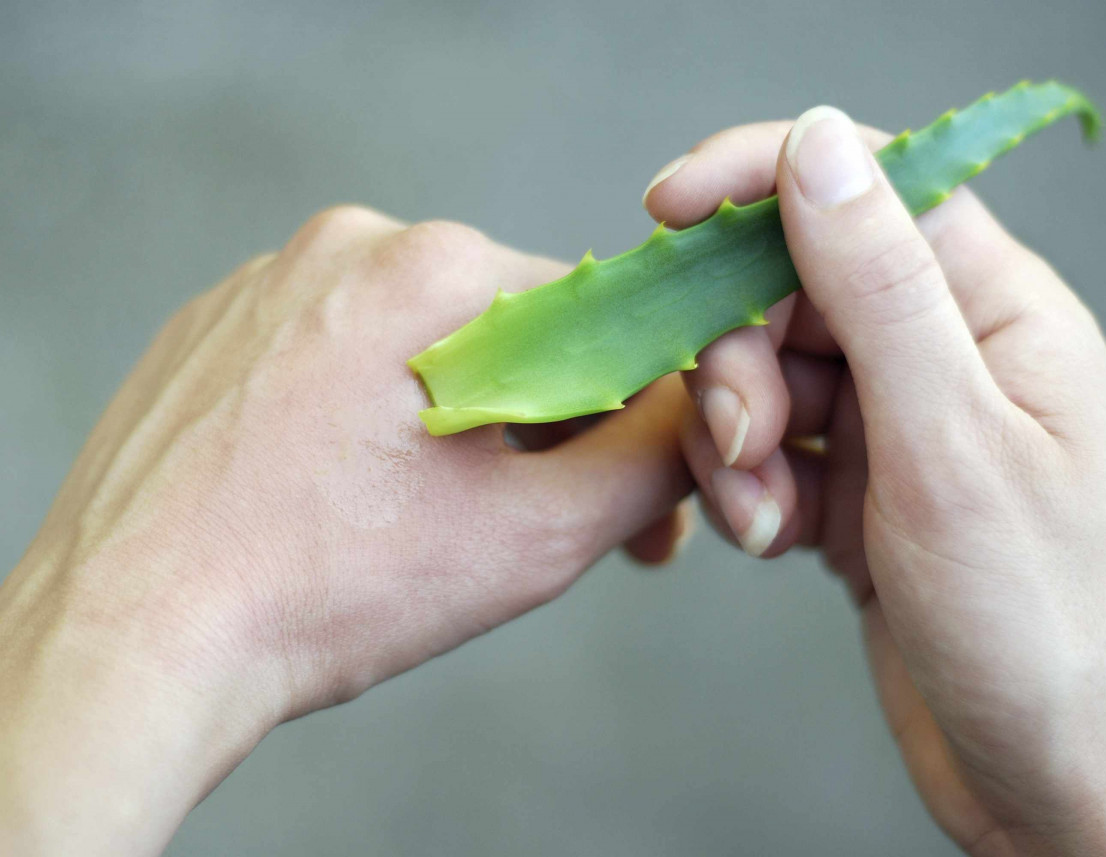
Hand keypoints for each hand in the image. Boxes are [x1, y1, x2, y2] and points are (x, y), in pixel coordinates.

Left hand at [0, 208, 691, 855]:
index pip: (590, 316)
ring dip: (453, 428)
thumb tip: (696, 419)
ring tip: (429, 526)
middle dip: (540, 430)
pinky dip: (367, 423)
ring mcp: (263, 286)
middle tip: (536, 529)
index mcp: (429, 268)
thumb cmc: (324, 589)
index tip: (629, 493)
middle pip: (501, 332)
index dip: (627, 410)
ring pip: (414, 348)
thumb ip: (649, 462)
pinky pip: (331, 362)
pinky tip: (349, 501)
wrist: (129, 640)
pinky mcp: (212, 335)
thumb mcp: (532, 536)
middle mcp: (342, 248)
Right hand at [644, 111, 1105, 853]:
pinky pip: (766, 449)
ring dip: (735, 439)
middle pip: (794, 289)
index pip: (871, 190)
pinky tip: (769, 538)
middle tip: (740, 440)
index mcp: (997, 313)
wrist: (1051, 779)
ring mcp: (894, 424)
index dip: (762, 179)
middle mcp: (943, 355)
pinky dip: (747, 488)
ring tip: (759, 513)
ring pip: (766, 374)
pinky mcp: (853, 488)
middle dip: (740, 358)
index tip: (666, 209)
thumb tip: (818, 145)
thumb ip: (880, 289)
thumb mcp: (953, 444)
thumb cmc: (1041, 621)